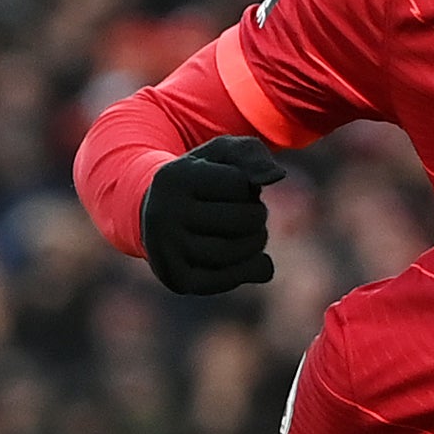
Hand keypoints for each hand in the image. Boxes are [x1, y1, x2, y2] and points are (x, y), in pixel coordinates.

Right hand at [138, 133, 287, 294]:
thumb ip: (252, 155)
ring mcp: (168, 250)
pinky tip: (250, 259)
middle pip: (243, 219)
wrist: (157, 217)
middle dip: (257, 215)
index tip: (232, 187)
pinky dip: (251, 269)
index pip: (239, 183)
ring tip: (249, 234)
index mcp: (175, 177)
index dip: (247, 186)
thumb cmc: (200, 181)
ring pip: (238, 251)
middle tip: (248, 214)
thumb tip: (276, 175)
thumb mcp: (222, 156)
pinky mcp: (178, 279)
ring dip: (256, 242)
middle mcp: (165, 214)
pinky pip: (232, 279)